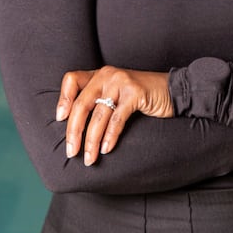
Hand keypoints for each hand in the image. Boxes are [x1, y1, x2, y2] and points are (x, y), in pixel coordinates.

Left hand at [55, 66, 172, 165]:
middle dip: (74, 131)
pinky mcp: (135, 93)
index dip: (63, 99)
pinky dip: (110, 137)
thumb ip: (99, 102)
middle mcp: (107, 75)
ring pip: (99, 115)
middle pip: (82, 104)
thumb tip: (75, 130)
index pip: (72, 79)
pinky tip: (107, 149)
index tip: (59, 119)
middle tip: (71, 152)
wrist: (173, 91)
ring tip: (89, 158)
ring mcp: (121, 82)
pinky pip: (117, 118)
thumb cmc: (142, 97)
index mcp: (100, 74)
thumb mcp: (116, 94)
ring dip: (91, 141)